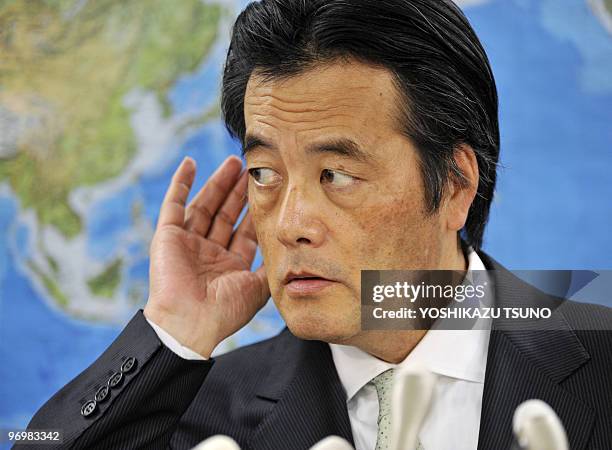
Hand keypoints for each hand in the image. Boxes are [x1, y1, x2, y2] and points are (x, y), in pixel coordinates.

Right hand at [144, 155, 268, 357]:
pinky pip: (173, 204)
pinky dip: (180, 183)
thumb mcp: (258, 288)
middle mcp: (209, 253)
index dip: (257, 211)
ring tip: (234, 162)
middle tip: (252, 168)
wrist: (190, 323)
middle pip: (227, 214)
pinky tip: (190, 163)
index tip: (270, 190)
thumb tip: (290, 250)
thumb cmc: (225, 311)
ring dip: (218, 183)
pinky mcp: (168, 236)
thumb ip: (271, 266)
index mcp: (230, 266)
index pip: (246, 231)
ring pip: (206, 205)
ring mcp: (188, 243)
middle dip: (240, 192)